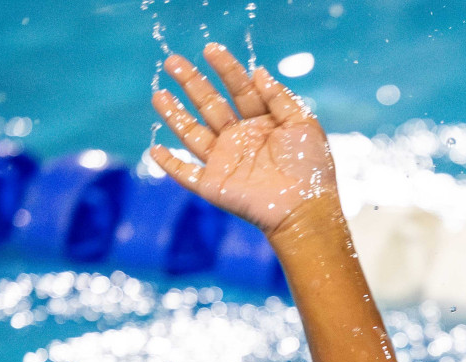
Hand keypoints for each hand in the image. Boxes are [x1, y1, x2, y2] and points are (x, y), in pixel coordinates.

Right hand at [148, 43, 336, 235]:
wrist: (304, 209)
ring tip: (158, 95)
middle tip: (172, 61)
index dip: (226, 69)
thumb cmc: (311, 168)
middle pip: (211, 105)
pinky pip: (185, 173)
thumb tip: (258, 72)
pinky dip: (170, 164)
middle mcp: (240, 140)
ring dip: (175, 115)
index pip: (240, 90)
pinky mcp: (213, 185)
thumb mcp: (303, 124)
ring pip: (193, 133)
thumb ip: (280, 98)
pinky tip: (155, 149)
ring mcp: (225, 162)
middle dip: (192, 83)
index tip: (210, 49)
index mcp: (262, 124)